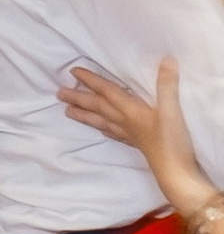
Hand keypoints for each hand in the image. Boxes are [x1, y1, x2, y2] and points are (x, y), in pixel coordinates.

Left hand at [62, 59, 210, 217]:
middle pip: (97, 107)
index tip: (73, 72)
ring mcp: (129, 135)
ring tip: (67, 111)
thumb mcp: (172, 110)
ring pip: (101, 121)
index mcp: (130, 111)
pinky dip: (105, 129)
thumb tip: (167, 60)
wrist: (176, 173)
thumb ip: (167, 85)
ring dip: (84, 115)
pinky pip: (114, 133)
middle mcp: (125, 122)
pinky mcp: (137, 145)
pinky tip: (103, 130)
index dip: (91, 81)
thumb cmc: (172, 141)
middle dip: (78, 98)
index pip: (106, 92)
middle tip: (58, 93)